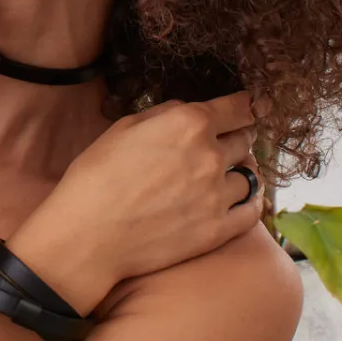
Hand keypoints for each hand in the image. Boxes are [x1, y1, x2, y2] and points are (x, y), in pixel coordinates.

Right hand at [25, 93, 266, 287]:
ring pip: (250, 175)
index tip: (252, 107)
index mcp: (189, 124)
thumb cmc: (95, 177)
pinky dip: (251, 202)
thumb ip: (163, 114)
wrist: (88, 235)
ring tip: (227, 174)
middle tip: (225, 143)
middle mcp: (210, 156)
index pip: (239, 107)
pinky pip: (252, 211)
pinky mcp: (217, 230)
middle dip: (236, 138)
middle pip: (245, 140)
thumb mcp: (122, 128)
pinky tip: (241, 200)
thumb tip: (186, 111)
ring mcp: (218, 196)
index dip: (248, 105)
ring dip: (240, 171)